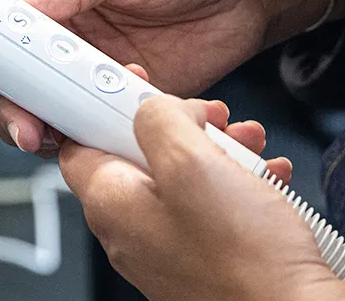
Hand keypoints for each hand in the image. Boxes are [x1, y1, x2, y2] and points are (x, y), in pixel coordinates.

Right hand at [0, 0, 315, 153]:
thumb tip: (30, 4)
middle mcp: (63, 31)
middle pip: (6, 75)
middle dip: (3, 102)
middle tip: (22, 121)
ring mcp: (90, 70)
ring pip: (41, 109)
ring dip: (43, 125)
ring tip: (58, 134)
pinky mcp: (120, 101)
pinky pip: (89, 128)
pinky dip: (89, 137)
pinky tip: (107, 130)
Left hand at [63, 97, 344, 300]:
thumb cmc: (245, 259)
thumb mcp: (193, 163)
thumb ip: (159, 121)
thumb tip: (153, 107)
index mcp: (113, 206)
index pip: (78, 144)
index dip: (101, 105)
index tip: (132, 86)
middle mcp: (133, 232)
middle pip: (139, 155)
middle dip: (180, 126)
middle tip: (209, 118)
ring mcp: (168, 248)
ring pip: (183, 177)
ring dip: (218, 151)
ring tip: (249, 146)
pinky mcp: (205, 259)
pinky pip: (213, 206)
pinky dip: (239, 183)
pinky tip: (266, 178)